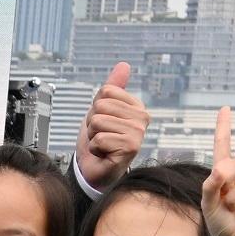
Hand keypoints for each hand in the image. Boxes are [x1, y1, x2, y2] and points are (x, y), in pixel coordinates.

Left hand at [77, 62, 147, 189]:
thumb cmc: (100, 141)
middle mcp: (142, 118)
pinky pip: (99, 139)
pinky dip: (95, 149)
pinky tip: (104, 154)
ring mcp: (138, 133)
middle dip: (92, 123)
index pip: (106, 91)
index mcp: (136, 106)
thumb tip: (124, 65)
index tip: (104, 123)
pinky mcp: (131, 148)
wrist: (95, 170)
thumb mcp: (102, 111)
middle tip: (101, 136)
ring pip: (97, 122)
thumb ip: (113, 88)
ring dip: (93, 136)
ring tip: (103, 145)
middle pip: (100, 106)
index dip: (96, 107)